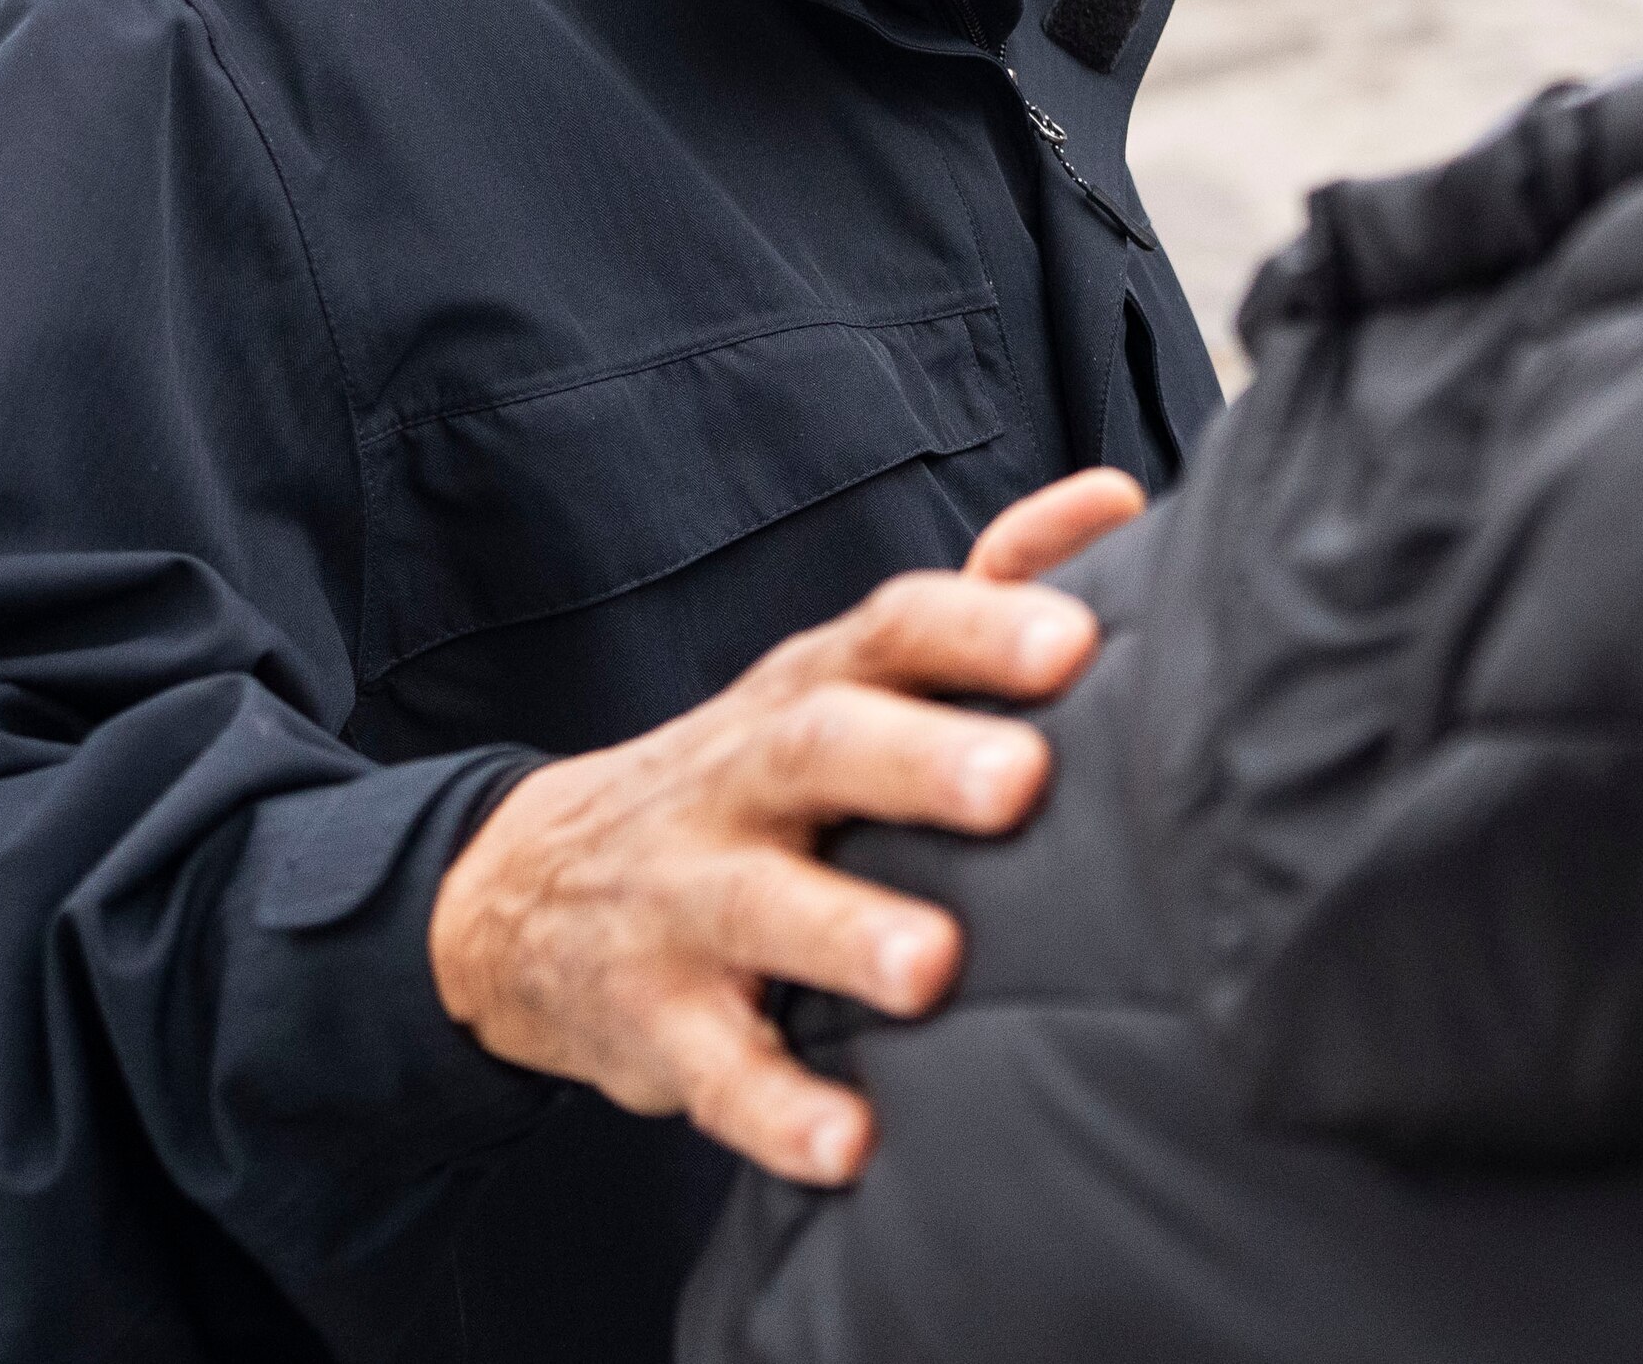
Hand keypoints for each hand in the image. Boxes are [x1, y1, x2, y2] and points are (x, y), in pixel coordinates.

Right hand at [424, 466, 1147, 1186]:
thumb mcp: (847, 676)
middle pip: (822, 748)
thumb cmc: (760, 773)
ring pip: (756, 908)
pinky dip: (776, 1110)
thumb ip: (981, 593)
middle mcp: (745, 776)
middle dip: (919, 763)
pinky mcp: (652, 1020)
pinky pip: (712, 1069)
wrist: (525, 892)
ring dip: (845, 936)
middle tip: (1021, 784)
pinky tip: (848, 1146)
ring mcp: (685, 897)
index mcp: (813, 688)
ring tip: (931, 970)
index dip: (980, 629)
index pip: (892, 629)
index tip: (1075, 643)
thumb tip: (1117, 496)